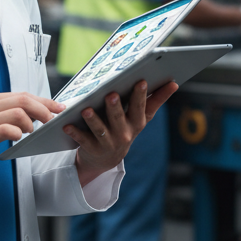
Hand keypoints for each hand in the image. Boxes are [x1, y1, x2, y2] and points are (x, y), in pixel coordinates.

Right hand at [0, 92, 63, 182]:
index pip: (23, 94)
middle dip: (45, 108)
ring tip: (31, 132)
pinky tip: (18, 139)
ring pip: (20, 111)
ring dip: (32, 122)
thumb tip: (28, 117)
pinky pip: (8, 128)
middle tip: (53, 119)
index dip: (44, 100)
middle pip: (25, 99)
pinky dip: (18, 133)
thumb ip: (2, 115)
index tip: (58, 107)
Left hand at [63, 80, 178, 187]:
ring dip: (93, 120)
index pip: (140, 108)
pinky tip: (66, 125)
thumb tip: (174, 83)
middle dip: (115, 107)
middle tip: (111, 94)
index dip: (141, 95)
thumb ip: (156, 100)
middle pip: (119, 118)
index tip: (141, 81)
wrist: (106, 159)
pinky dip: (74, 132)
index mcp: (136, 123)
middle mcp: (124, 134)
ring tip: (86, 110)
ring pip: (100, 130)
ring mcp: (107, 143)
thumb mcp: (141, 117)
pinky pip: (82, 139)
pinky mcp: (91, 149)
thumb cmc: (125, 129)